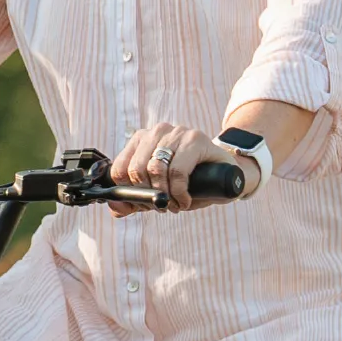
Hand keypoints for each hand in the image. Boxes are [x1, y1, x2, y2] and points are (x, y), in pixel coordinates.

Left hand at [109, 120, 238, 211]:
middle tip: (163, 206)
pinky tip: (185, 200)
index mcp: (141, 140)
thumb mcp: (158, 191)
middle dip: (148, 195)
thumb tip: (115, 209)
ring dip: (165, 195)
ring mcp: (176, 132)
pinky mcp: (195, 139)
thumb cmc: (189, 181)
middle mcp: (156, 131)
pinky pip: (177, 171)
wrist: (226, 175)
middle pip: (136, 169)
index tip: (144, 203)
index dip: (129, 192)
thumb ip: (135, 200)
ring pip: (155, 169)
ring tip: (175, 204)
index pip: (119, 168)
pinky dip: (179, 192)